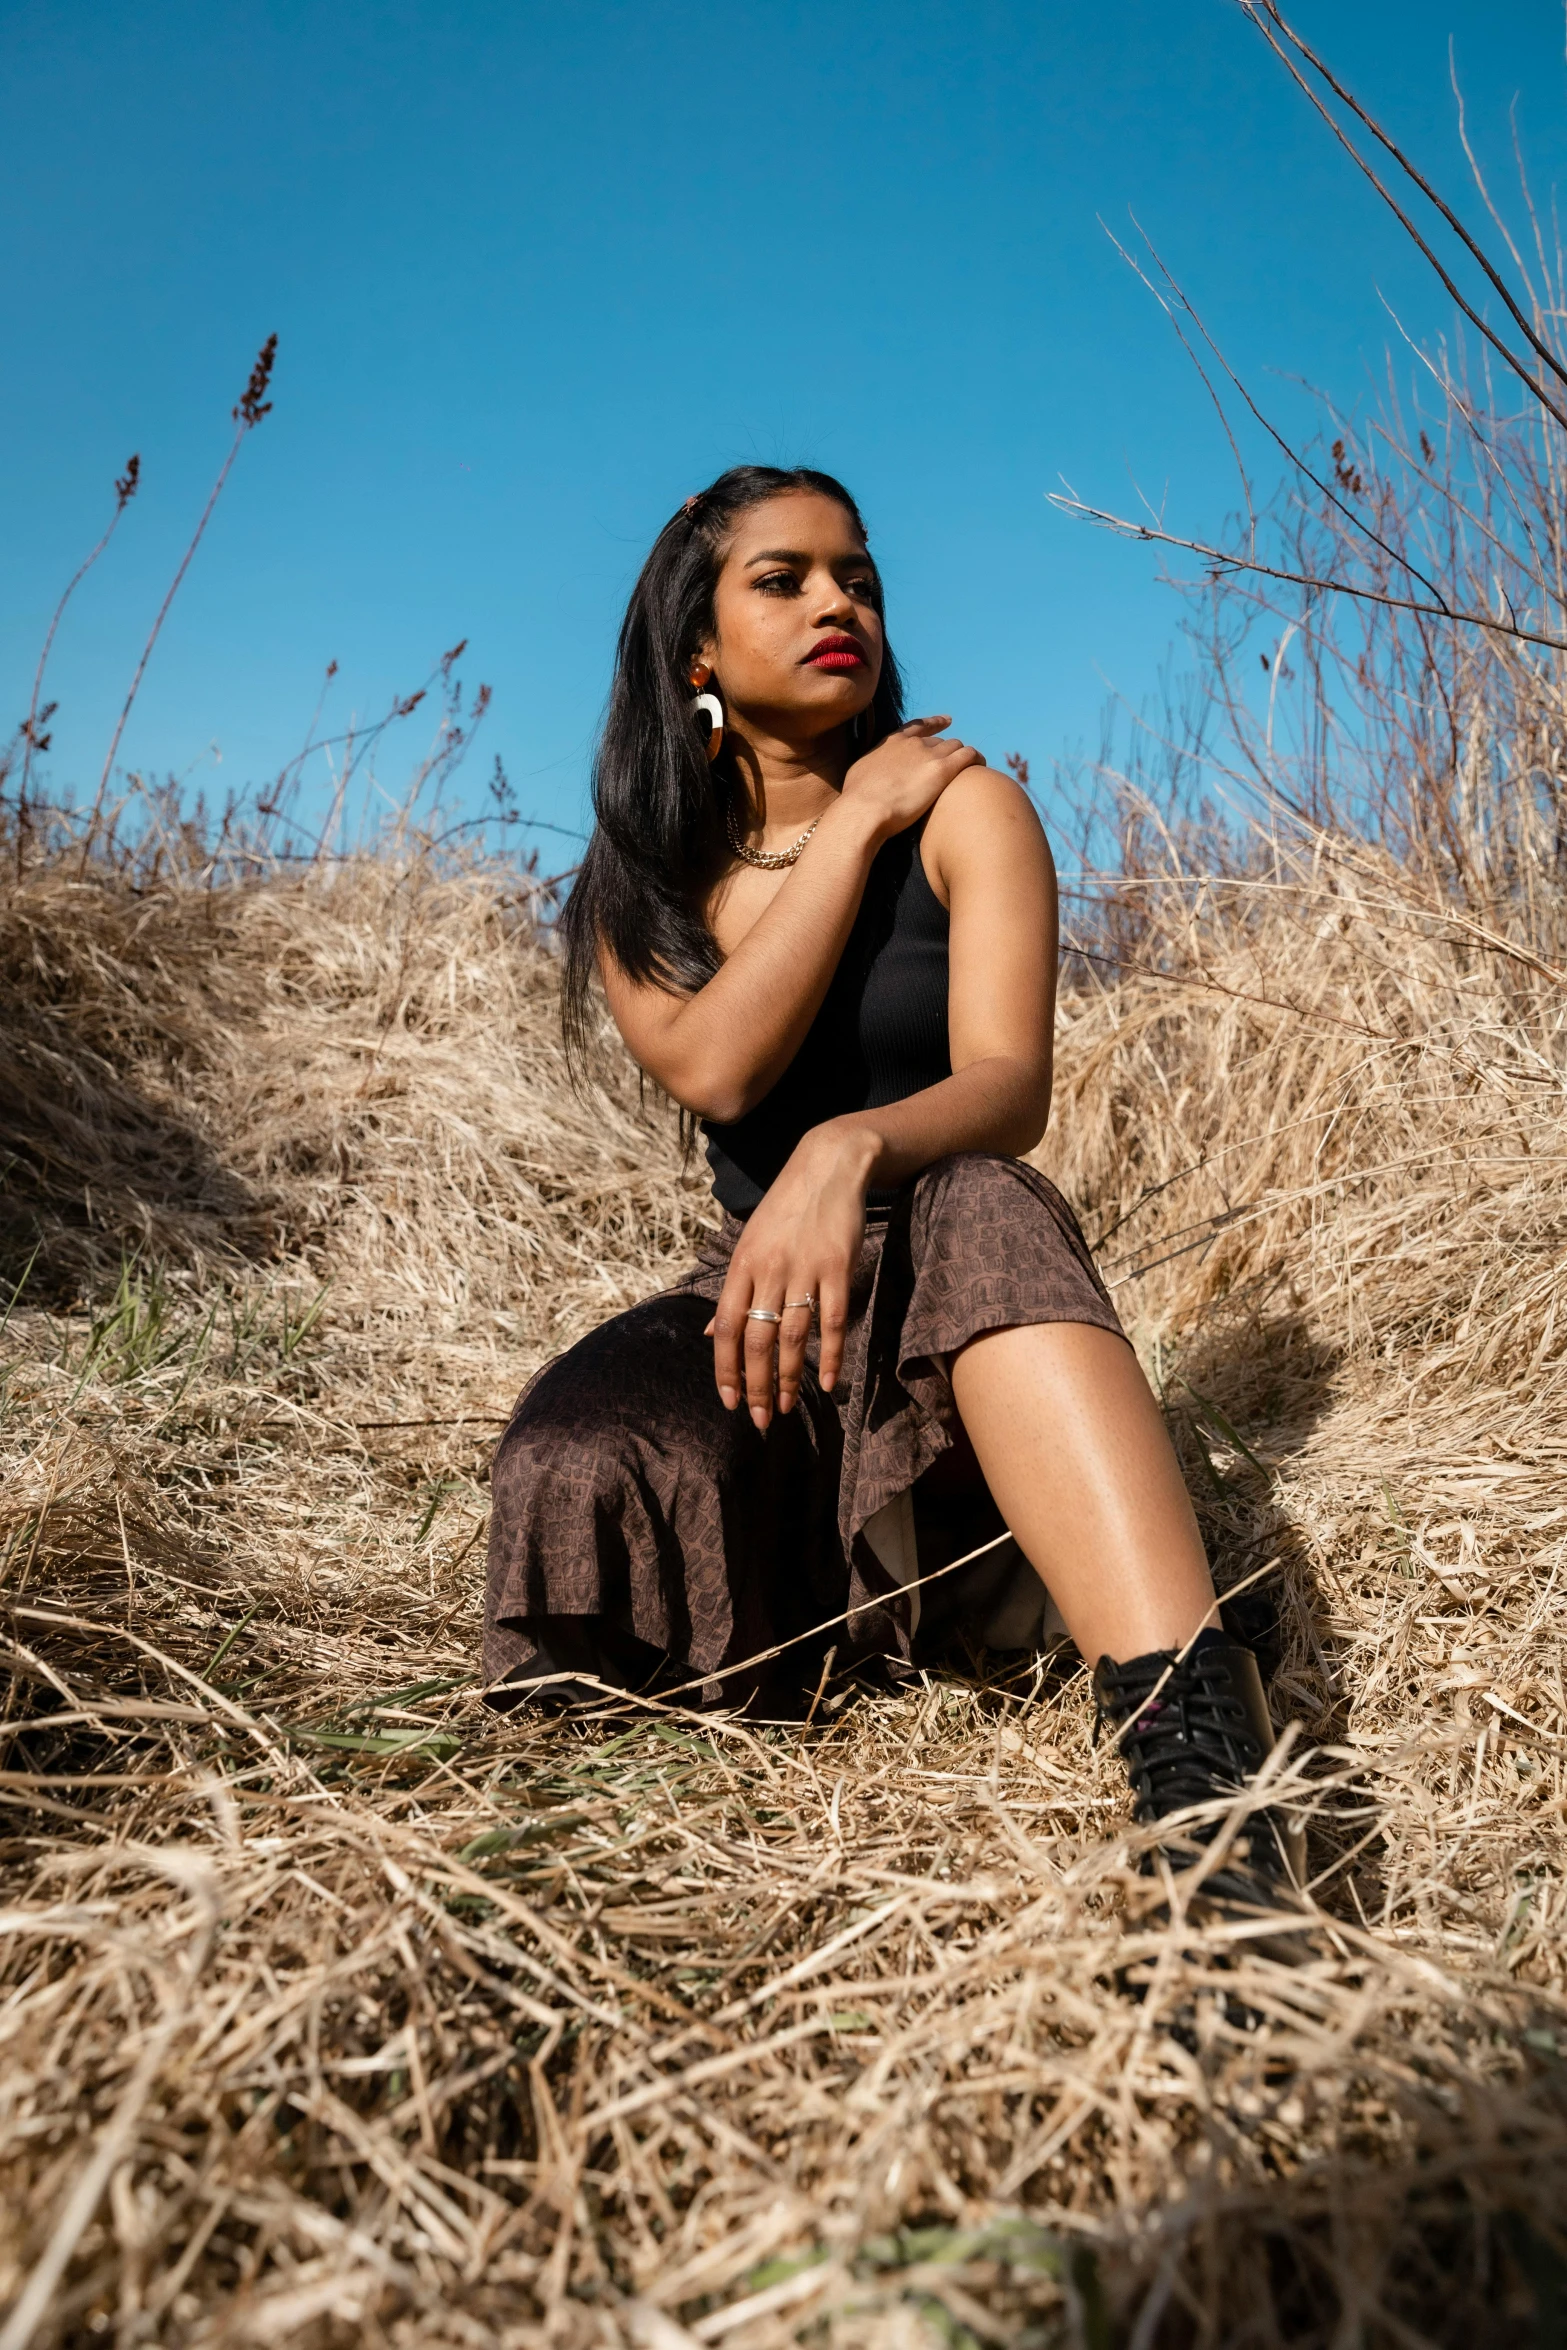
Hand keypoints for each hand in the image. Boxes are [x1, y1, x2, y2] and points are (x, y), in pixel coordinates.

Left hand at [705, 1121, 877, 1429]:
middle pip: (758, 1339)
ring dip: (788, 1378)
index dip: (726, 1368)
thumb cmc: (785, 1209)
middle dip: (755, 1385)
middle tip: (758, 1419)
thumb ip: (733, 1291)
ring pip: (792, 1337)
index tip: (728, 1401)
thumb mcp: (748, 1243)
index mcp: (741, 1265)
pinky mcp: (838, 1268)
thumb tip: (713, 1335)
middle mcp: (769, 1271)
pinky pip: (833, 1321)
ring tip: (784, 1407)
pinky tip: (829, 1382)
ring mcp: (804, 1270)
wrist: (827, 1166)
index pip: (727, 1327)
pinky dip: (831, 1355)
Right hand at [840, 716, 983, 844]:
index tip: (947, 721)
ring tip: (972, 769)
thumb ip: (872, 772)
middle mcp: (912, 744)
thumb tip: (871, 779)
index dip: (933, 724)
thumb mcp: (859, 777)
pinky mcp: (943, 769)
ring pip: (956, 747)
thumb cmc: (857, 802)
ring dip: (963, 757)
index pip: (917, 727)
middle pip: (939, 741)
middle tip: (955, 766)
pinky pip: (970, 755)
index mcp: (891, 744)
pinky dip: (977, 759)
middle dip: (948, 752)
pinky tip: (982, 767)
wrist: (864, 810)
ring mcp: (928, 754)